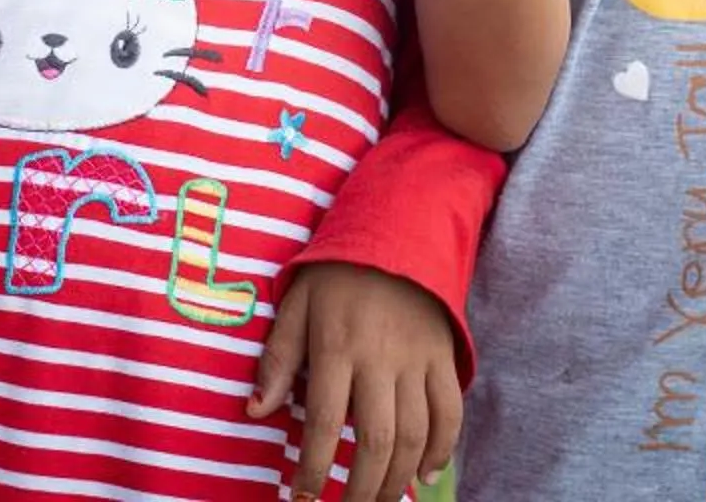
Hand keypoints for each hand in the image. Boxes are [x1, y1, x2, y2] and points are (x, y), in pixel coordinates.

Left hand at [250, 262, 462, 500]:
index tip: (302, 498)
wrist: (397, 230)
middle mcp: (379, 357)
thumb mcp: (295, 304)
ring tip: (379, 500)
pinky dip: (441, 450)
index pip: (322, 422)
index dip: (312, 468)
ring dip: (397, 479)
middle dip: (360, 488)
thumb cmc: (335, 273)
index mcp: (335, 344)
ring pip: (414, 435)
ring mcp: (417, 359)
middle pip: (375, 440)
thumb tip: (255, 411)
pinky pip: (450, 413)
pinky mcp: (444, 357)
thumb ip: (277, 358)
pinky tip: (423, 475)